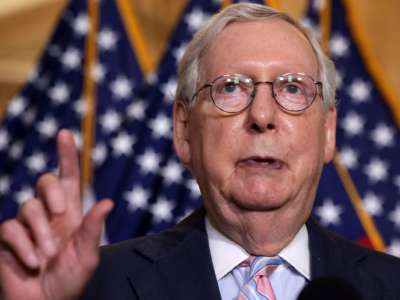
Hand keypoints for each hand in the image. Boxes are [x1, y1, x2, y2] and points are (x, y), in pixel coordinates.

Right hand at [0, 129, 112, 299]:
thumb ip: (93, 229)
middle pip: (45, 181)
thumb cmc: (69, 280)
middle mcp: (48, 213)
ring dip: (40, 232)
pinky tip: (32, 262)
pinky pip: (10, 229)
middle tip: (62, 213)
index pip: (68, 177)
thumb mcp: (86, 256)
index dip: (66, 155)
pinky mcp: (7, 238)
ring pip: (28, 207)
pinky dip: (23, 246)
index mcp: (71, 213)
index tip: (65, 133)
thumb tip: (109, 202)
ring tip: (47, 256)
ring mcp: (26, 225)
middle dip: (52, 192)